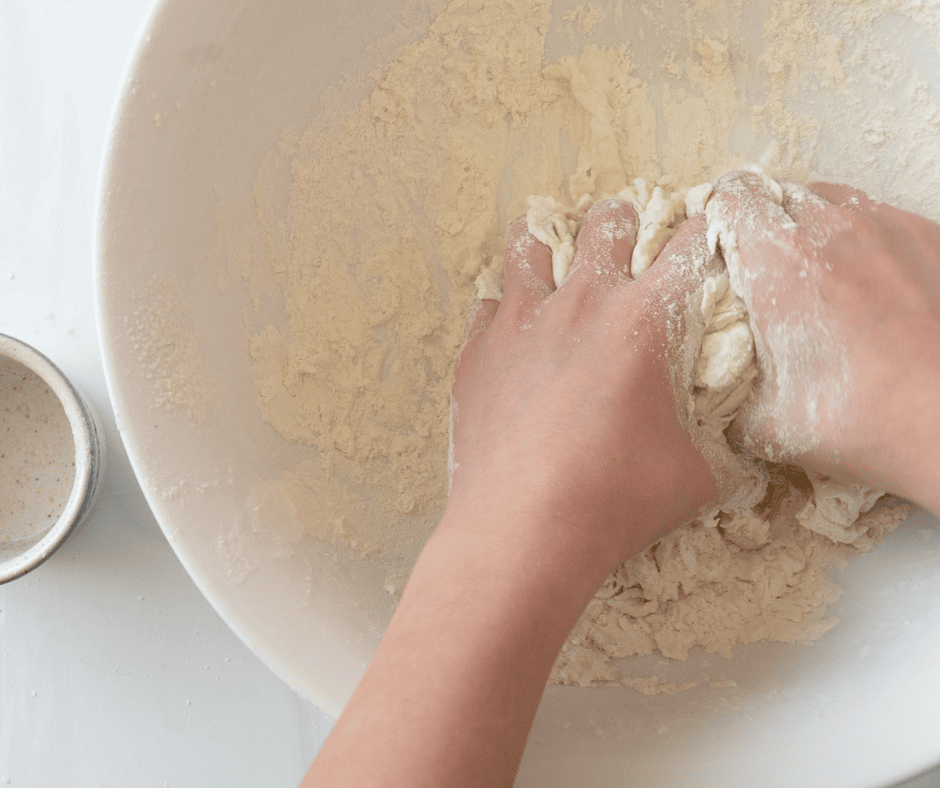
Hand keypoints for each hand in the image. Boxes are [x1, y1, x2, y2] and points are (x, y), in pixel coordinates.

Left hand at [448, 197, 717, 580]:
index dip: (697, 229)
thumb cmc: (618, 497)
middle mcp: (582, 303)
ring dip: (547, 247)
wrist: (524, 525)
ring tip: (552, 260)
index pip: (685, 248)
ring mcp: (521, 323)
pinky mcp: (478, 352)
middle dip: (620, 221)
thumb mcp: (694, 475)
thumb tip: (730, 455)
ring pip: (529, 247)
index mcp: (646, 320)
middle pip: (605, 225)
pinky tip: (510, 330)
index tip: (698, 225)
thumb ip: (713, 447)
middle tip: (622, 235)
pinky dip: (503, 310)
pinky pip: (487, 306)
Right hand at [707, 171, 939, 512]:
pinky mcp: (929, 238)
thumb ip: (724, 389)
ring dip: (814, 227)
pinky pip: (880, 218)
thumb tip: (709, 382)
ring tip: (817, 275)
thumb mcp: (762, 422)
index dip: (719, 215)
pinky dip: (863, 241)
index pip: (733, 196)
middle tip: (765, 273)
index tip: (720, 244)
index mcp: (780, 260)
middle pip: (780, 194)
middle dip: (764, 225)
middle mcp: (834, 228)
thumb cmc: (863, 420)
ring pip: (832, 200)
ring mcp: (888, 227)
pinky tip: (867, 286)